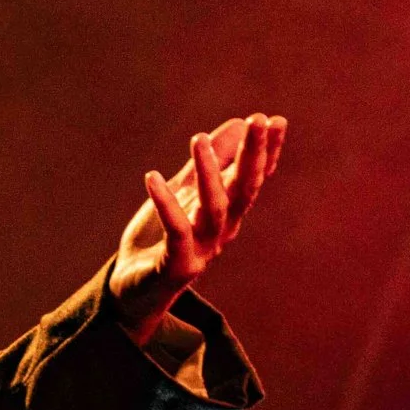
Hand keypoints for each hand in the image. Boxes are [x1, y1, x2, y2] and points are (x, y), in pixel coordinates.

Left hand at [109, 113, 285, 340]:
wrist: (132, 288)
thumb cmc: (161, 237)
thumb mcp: (185, 192)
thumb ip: (210, 161)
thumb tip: (237, 123)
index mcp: (228, 212)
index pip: (253, 178)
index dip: (267, 152)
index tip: (277, 120)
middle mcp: (222, 230)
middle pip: (244, 189)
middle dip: (253, 155)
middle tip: (258, 121)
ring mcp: (202, 249)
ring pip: (213, 208)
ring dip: (208, 172)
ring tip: (199, 139)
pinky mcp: (178, 265)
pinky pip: (176, 231)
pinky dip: (166, 204)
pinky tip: (152, 177)